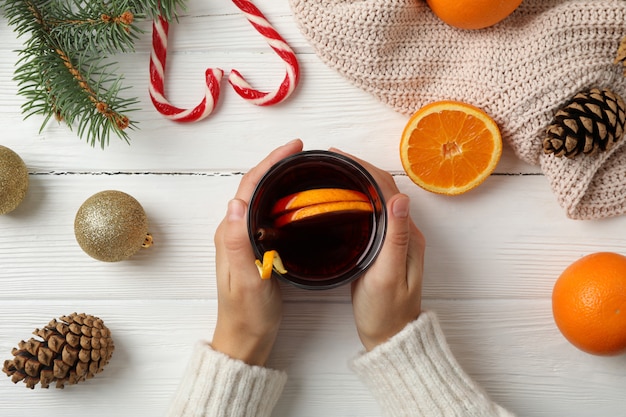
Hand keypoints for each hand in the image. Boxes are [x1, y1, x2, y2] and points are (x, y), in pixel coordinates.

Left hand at [211, 139, 303, 364]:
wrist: (246, 338)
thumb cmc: (247, 313)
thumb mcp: (246, 280)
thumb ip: (237, 243)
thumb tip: (236, 202)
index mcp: (230, 233)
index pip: (249, 186)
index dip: (270, 163)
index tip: (294, 148)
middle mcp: (235, 231)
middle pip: (255, 187)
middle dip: (276, 164)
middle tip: (302, 153)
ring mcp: (245, 239)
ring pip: (262, 199)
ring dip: (279, 180)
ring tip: (302, 169)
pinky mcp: (255, 248)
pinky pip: (268, 215)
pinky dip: (282, 200)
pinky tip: (297, 202)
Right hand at [332, 149, 425, 350]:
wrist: (390, 337)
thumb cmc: (387, 311)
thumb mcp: (388, 275)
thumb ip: (395, 238)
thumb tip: (400, 197)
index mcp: (407, 235)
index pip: (388, 189)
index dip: (365, 169)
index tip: (341, 157)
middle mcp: (404, 233)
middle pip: (383, 189)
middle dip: (359, 170)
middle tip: (331, 160)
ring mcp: (394, 240)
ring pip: (377, 200)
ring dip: (358, 182)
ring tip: (334, 172)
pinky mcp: (383, 249)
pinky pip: (371, 215)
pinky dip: (356, 200)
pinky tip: (342, 200)